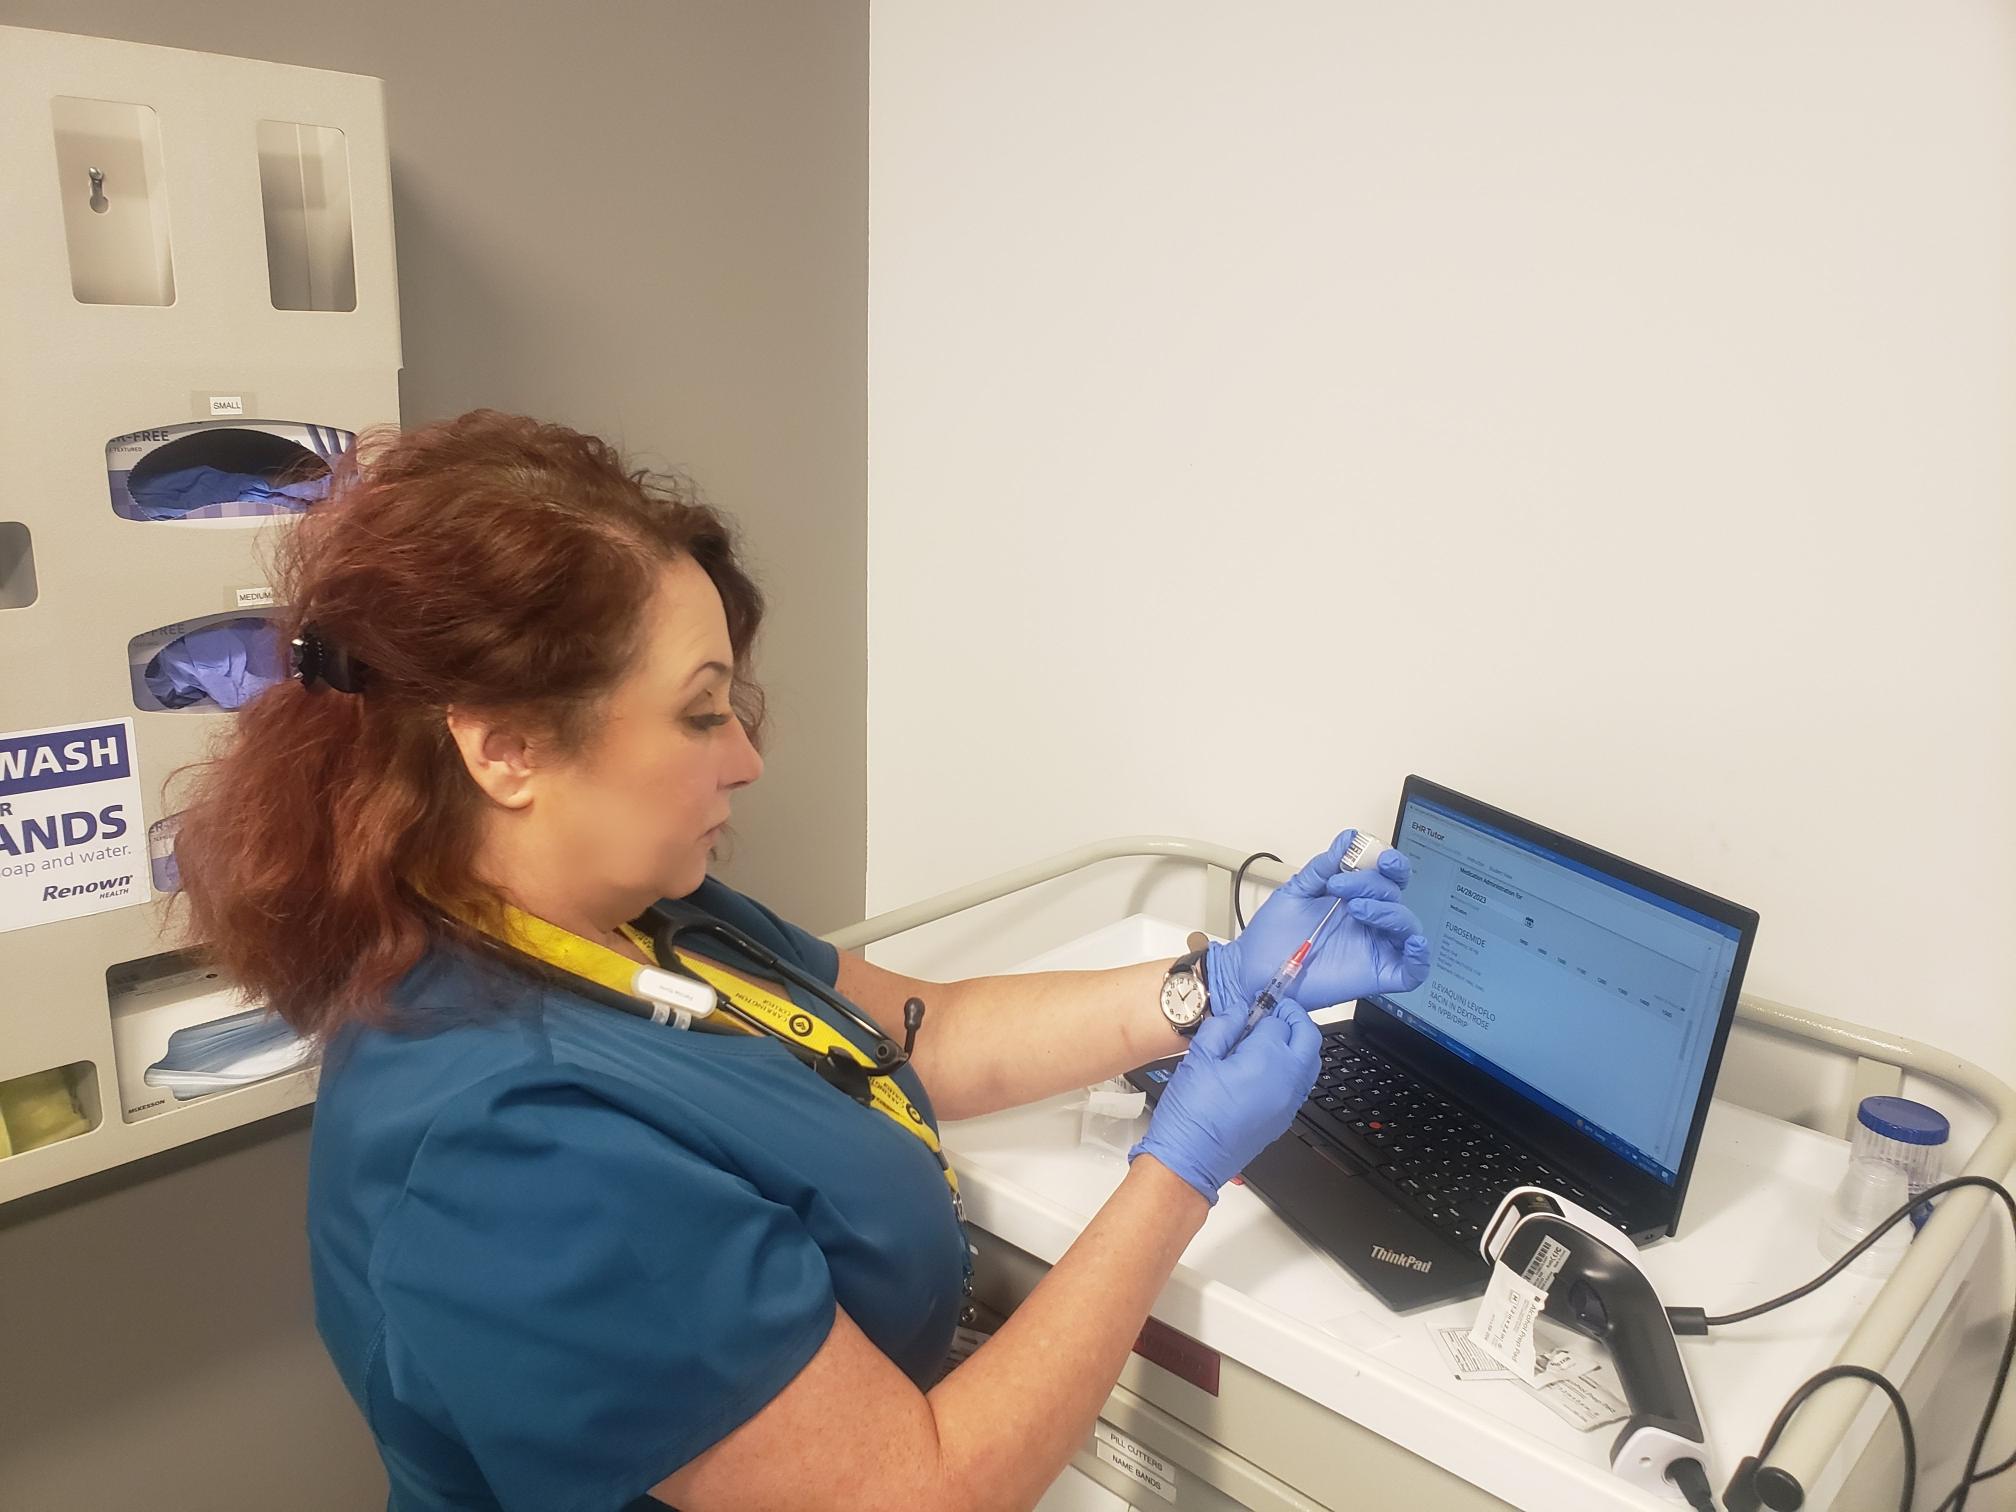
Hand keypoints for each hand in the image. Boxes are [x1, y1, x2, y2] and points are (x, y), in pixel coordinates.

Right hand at [1129, 998, 1320, 1203]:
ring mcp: (1289, 1103)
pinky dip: (1294, 1068)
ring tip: (1272, 1039)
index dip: (1266, 1010)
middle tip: (1276, 1013)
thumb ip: (1221, 1027)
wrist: (1190, 1162)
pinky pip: (1301, 1085)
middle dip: (1295, 1020)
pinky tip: (1268, 1067)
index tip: (1254, 1007)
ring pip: (1311, 1063)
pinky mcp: (1285, 1119)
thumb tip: (1236, 1011)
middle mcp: (1286, 1081)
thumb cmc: (1190, 1115)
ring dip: (1299, 1044)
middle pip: (1308, 1038)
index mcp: (1265, 1060)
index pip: (1279, 1021)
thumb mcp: (1198, 1059)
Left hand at [1212, 830, 1430, 1012]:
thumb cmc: (1274, 934)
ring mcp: (1374, 948)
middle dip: (1374, 884)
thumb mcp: (1297, 891)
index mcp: (1355, 897)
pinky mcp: (1377, 975)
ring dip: (1389, 911)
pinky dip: (1421, 956)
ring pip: (1408, 926)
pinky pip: (1414, 970)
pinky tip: (1412, 943)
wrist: (1253, 969)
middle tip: (1342, 885)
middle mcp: (1369, 921)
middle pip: (1395, 896)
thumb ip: (1324, 866)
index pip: (1388, 876)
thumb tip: (1348, 840)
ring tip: (1355, 908)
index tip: (1379, 857)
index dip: (1392, 864)